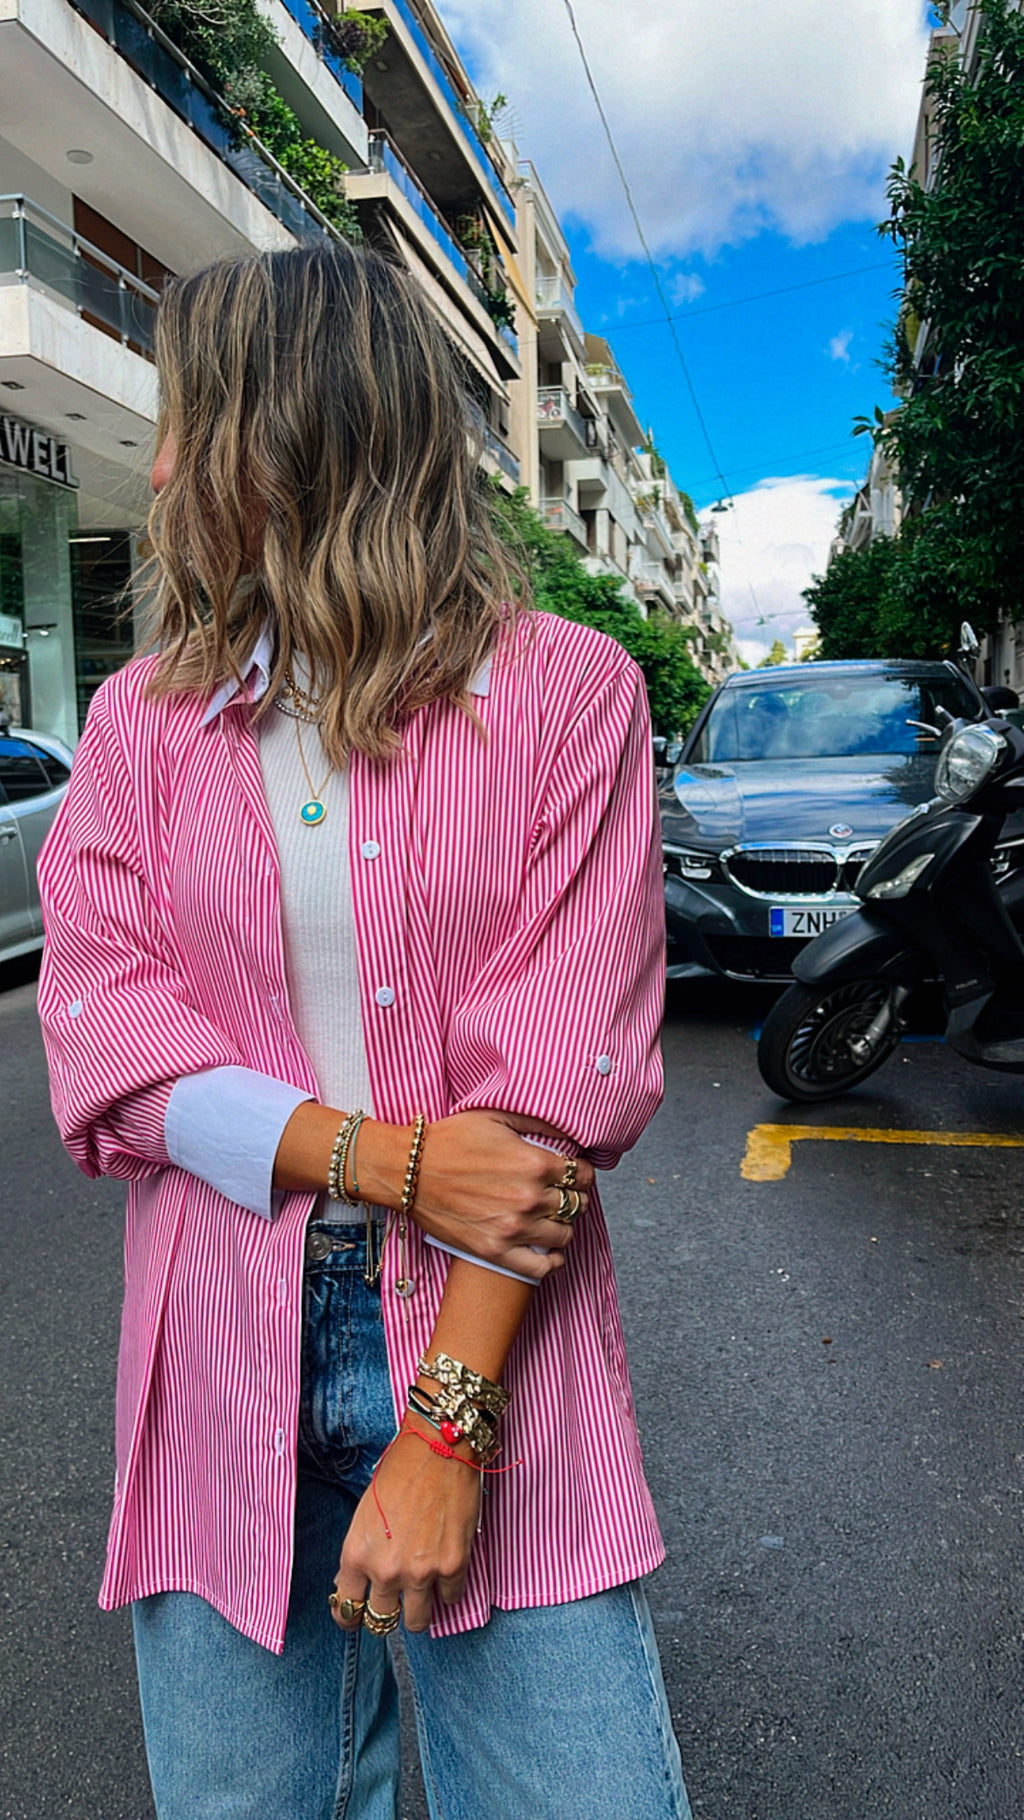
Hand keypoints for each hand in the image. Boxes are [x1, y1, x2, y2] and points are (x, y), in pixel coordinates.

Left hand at [331, 1422, 481, 1634]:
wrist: (439, 1448)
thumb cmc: (400, 1471)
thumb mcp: (365, 1513)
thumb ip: (362, 1551)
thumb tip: (356, 1580)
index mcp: (357, 1555)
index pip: (346, 1607)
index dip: (349, 1617)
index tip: (354, 1619)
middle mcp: (386, 1570)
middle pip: (381, 1620)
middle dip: (385, 1616)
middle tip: (393, 1605)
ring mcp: (422, 1572)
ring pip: (417, 1622)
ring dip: (418, 1613)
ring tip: (421, 1598)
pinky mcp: (453, 1566)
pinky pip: (450, 1599)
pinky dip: (448, 1591)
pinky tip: (445, 1575)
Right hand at [411, 1112, 594, 1280]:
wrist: (409, 1170)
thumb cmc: (448, 1141)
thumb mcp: (496, 1117)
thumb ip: (538, 1123)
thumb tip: (569, 1132)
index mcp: (534, 1163)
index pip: (582, 1175)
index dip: (582, 1173)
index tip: (574, 1174)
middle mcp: (529, 1198)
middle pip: (576, 1204)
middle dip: (574, 1196)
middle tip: (561, 1193)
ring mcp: (513, 1228)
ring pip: (564, 1234)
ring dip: (563, 1225)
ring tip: (552, 1218)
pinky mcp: (495, 1251)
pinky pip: (541, 1267)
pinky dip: (553, 1261)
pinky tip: (550, 1251)